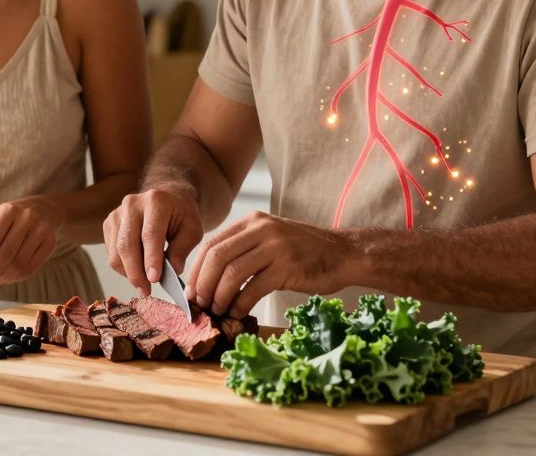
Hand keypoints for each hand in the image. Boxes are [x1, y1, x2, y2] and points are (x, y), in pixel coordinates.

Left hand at [0, 197, 61, 284]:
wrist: (44, 210)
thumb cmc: (12, 219)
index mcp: (7, 210)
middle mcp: (26, 217)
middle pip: (5, 255)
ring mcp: (41, 229)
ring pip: (19, 264)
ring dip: (5, 277)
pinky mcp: (50, 242)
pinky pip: (31, 267)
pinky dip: (17, 277)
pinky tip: (10, 277)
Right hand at [103, 188, 203, 297]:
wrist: (166, 199)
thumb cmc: (181, 215)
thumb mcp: (192, 229)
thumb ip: (182, 249)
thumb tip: (172, 271)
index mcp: (156, 201)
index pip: (150, 234)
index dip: (151, 259)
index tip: (154, 279)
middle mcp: (132, 204)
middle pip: (127, 244)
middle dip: (136, 272)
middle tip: (146, 291)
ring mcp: (117, 213)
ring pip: (116, 252)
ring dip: (129, 273)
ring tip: (144, 282)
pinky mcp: (109, 223)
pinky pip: (111, 253)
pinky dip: (123, 267)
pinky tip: (137, 268)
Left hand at [186, 211, 354, 318]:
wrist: (344, 254)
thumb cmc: (304, 252)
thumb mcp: (270, 240)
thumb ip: (244, 250)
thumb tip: (209, 278)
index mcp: (252, 222)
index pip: (211, 244)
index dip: (196, 270)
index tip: (191, 291)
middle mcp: (261, 229)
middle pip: (217, 258)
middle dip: (203, 284)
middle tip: (201, 304)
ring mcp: (275, 247)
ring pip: (232, 274)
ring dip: (219, 297)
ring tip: (219, 310)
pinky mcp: (288, 267)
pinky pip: (253, 288)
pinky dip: (241, 304)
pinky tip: (239, 312)